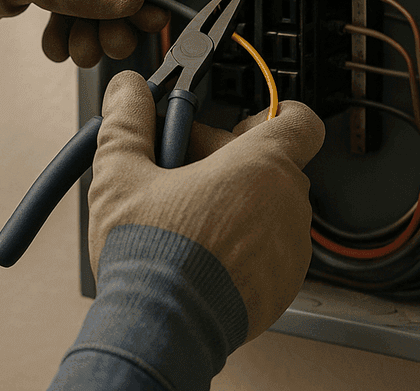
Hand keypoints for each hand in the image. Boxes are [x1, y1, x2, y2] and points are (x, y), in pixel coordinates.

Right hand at [88, 71, 324, 344]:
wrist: (160, 328)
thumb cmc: (149, 256)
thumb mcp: (121, 173)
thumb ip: (128, 121)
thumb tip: (127, 90)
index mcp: (260, 166)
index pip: (299, 120)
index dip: (271, 117)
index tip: (238, 127)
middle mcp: (288, 205)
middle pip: (272, 164)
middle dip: (230, 163)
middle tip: (184, 172)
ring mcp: (290, 250)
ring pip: (270, 209)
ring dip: (237, 206)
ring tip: (185, 219)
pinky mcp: (282, 287)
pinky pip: (270, 251)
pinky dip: (243, 247)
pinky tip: (199, 254)